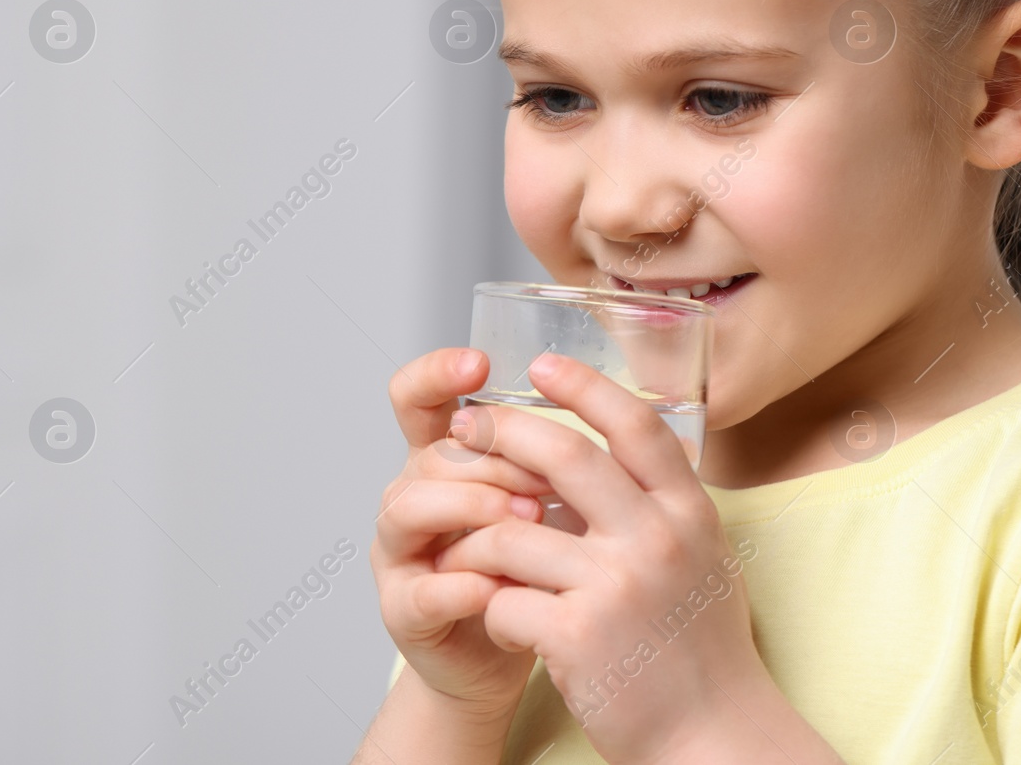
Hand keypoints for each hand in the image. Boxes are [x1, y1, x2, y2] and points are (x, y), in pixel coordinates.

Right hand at [369, 347, 556, 718]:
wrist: (515, 657)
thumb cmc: (543, 569)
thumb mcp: (557, 502)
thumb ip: (564, 455)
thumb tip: (619, 406)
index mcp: (451, 459)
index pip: (418, 398)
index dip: (436, 373)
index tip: (479, 363)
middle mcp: (414, 494)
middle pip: (434, 451)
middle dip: (492, 456)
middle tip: (547, 475)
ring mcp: (401, 552)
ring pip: (410, 508)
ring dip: (471, 507)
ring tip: (527, 519)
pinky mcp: (403, 610)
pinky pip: (421, 589)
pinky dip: (459, 585)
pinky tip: (497, 586)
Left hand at [433, 353, 769, 763]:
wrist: (713, 736)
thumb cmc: (702, 650)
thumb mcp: (704, 559)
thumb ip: (663, 507)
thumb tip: (615, 455)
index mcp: (689, 513)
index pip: (636, 425)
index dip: (585, 386)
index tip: (542, 365)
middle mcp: (657, 539)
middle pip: (566, 456)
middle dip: (504, 431)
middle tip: (467, 426)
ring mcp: (616, 586)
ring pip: (513, 529)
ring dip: (479, 537)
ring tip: (470, 548)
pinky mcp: (576, 636)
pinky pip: (502, 599)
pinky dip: (491, 606)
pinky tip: (503, 620)